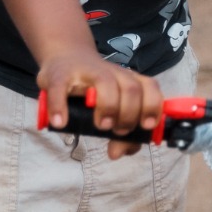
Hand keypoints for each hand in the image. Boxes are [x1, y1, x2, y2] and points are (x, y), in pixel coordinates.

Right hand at [34, 50, 163, 149]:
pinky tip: (61, 123)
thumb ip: (122, 134)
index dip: (152, 107)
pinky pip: (60, 88)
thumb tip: (118, 153)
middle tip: (117, 130)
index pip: (150, 88)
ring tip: (100, 126)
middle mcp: (113, 73)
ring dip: (107, 107)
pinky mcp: (59, 74)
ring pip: (105, 82)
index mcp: (129, 80)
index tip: (146, 126)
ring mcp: (86, 71)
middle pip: (131, 89)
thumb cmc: (93, 90)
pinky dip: (60, 107)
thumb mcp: (112, 110)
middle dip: (129, 114)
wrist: (65, 58)